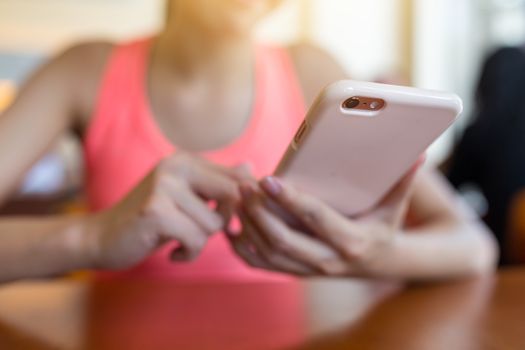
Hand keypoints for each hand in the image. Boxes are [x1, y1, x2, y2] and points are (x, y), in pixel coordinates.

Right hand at [86, 153, 250, 269]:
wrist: (102, 237)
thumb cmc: (152, 220)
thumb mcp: (187, 198)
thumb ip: (216, 183)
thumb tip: (251, 166)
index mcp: (185, 160)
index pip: (236, 177)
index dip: (241, 204)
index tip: (226, 221)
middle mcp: (175, 165)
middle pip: (233, 195)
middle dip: (225, 220)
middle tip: (204, 231)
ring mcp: (164, 186)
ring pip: (214, 222)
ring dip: (201, 241)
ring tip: (180, 241)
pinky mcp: (156, 211)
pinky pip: (196, 239)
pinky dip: (189, 253)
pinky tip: (173, 253)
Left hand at [229, 163, 420, 276]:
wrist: (381, 265)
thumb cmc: (384, 227)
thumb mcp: (395, 206)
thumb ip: (402, 179)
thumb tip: (418, 152)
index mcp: (352, 242)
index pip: (315, 219)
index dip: (290, 200)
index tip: (267, 179)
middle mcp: (329, 262)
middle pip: (284, 241)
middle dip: (259, 213)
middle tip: (243, 186)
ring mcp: (310, 272)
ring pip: (269, 254)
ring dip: (248, 226)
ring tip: (236, 198)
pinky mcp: (296, 274)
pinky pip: (262, 266)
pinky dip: (242, 249)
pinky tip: (231, 227)